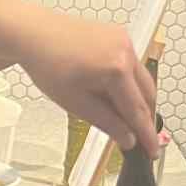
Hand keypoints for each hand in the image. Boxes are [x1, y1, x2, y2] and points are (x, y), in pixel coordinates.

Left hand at [10, 10, 159, 153]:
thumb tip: (128, 139)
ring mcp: (124, 40)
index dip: (146, 134)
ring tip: (121, 116)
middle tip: (139, 138)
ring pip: (141, 78)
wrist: (33, 34)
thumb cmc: (48, 65)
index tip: (152, 151)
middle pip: (146, 94)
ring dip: (136, 99)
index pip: (138, 110)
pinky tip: (112, 93)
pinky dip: (128, 81)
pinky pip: (132, 64)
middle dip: (144, 117)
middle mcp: (127, 51)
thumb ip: (107, 123)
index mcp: (117, 69)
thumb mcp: (76, 103)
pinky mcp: (119, 35)